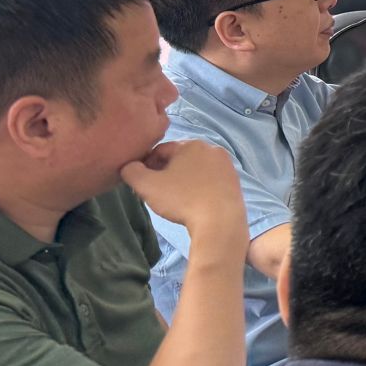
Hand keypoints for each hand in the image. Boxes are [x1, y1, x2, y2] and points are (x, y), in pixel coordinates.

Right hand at [120, 141, 248, 245]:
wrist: (220, 221)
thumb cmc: (181, 199)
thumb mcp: (146, 185)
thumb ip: (131, 171)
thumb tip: (129, 167)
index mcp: (191, 144)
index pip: (160, 150)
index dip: (147, 166)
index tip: (143, 183)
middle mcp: (212, 149)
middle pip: (179, 158)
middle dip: (166, 172)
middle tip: (158, 192)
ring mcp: (227, 165)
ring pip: (195, 170)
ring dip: (183, 180)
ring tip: (175, 199)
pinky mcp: (235, 181)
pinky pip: (210, 181)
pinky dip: (199, 188)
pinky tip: (193, 202)